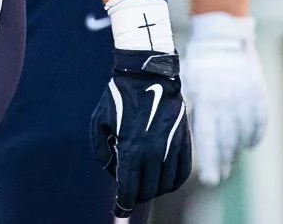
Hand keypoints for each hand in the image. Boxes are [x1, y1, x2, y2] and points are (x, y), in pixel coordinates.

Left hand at [91, 49, 192, 213]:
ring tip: (144, 185)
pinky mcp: (184, 142)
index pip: (129, 189)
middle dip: (136, 196)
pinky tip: (164, 181)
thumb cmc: (118, 97)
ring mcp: (171, 148)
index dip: (123, 204)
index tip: (119, 211)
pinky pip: (182, 173)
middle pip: (147, 190)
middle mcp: (153, 152)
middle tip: (129, 194)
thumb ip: (101, 151)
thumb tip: (113, 171)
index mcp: (131, 148)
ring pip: (165, 185)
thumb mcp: (98, 121)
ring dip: (153, 190)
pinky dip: (172, 182)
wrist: (148, 74)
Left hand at [184, 13, 266, 185]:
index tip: (210, 180)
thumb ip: (190, 108)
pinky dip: (254, 136)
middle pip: (226, 141)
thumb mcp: (187, 82)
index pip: (208, 139)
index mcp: (205, 99)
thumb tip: (187, 135)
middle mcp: (226, 102)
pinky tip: (248, 143)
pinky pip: (259, 123)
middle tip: (220, 174)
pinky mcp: (259, 94)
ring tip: (231, 159)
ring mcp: (245, 99)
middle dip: (223, 161)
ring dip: (237, 150)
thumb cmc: (199, 61)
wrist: (223, 35)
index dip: (210, 161)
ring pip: (243, 135)